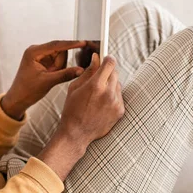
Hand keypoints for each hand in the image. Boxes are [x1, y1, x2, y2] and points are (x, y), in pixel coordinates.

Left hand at [1, 40, 85, 119]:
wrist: (18, 98)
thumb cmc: (27, 90)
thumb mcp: (48, 82)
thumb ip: (65, 74)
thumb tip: (81, 70)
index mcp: (33, 52)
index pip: (56, 45)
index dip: (71, 44)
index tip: (83, 42)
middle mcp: (36, 51)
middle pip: (59, 51)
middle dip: (60, 64)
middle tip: (52, 75)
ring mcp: (39, 56)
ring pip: (59, 57)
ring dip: (58, 68)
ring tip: (48, 77)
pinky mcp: (42, 61)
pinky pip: (56, 62)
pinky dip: (57, 69)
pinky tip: (50, 76)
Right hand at [38, 53, 123, 180]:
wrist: (77, 133)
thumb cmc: (72, 110)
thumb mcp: (74, 88)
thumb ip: (88, 72)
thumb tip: (96, 58)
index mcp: (95, 85)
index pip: (110, 63)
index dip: (108, 59)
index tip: (105, 59)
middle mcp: (108, 93)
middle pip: (115, 73)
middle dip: (107, 72)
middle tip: (98, 78)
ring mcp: (116, 103)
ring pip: (118, 85)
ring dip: (110, 85)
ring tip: (97, 95)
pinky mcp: (120, 111)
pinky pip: (119, 97)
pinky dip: (112, 97)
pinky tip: (101, 104)